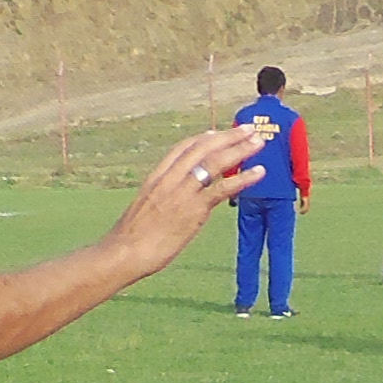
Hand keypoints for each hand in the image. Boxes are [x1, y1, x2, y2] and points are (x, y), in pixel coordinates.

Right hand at [116, 125, 268, 275]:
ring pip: (214, 162)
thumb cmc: (130, 240)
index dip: (201, 139)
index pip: (181, 149)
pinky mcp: (193, 209)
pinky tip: (258, 172)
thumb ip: (160, 201)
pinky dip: (243, 178)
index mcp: (155, 178)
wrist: (123, 252)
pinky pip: (223, 188)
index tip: (215, 132)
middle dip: (227, 137)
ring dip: (239, 150)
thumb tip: (170, 205)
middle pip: (202, 149)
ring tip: (258, 142)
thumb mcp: (144, 210)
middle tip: (247, 130)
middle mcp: (169, 179)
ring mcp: (181, 192)